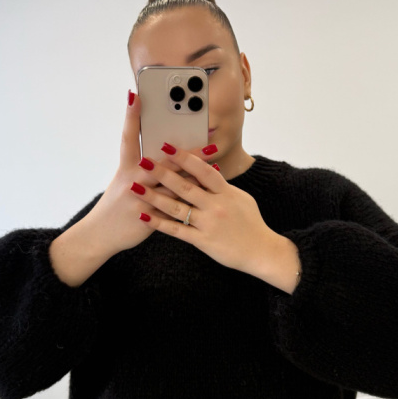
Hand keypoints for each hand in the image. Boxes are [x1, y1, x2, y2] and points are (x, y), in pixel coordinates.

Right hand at [82, 91, 216, 257]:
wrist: (101, 235)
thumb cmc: (116, 206)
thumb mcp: (123, 182)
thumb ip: (142, 169)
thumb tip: (165, 151)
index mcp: (126, 168)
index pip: (129, 137)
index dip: (131, 116)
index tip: (135, 94)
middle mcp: (133, 179)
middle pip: (162, 158)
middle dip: (184, 145)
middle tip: (203, 130)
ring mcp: (142, 197)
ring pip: (172, 180)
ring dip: (194, 166)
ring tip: (212, 153)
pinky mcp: (151, 215)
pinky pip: (176, 202)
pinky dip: (193, 191)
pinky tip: (208, 184)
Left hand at [130, 144, 276, 273]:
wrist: (262, 252)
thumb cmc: (251, 224)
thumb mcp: (241, 199)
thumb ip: (222, 187)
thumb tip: (208, 170)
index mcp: (227, 193)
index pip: (204, 170)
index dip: (185, 157)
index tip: (167, 146)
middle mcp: (216, 206)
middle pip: (186, 186)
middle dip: (163, 172)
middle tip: (143, 161)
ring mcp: (208, 224)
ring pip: (176, 208)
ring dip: (153, 197)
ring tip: (135, 187)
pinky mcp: (203, 241)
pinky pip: (177, 231)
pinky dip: (159, 223)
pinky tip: (144, 216)